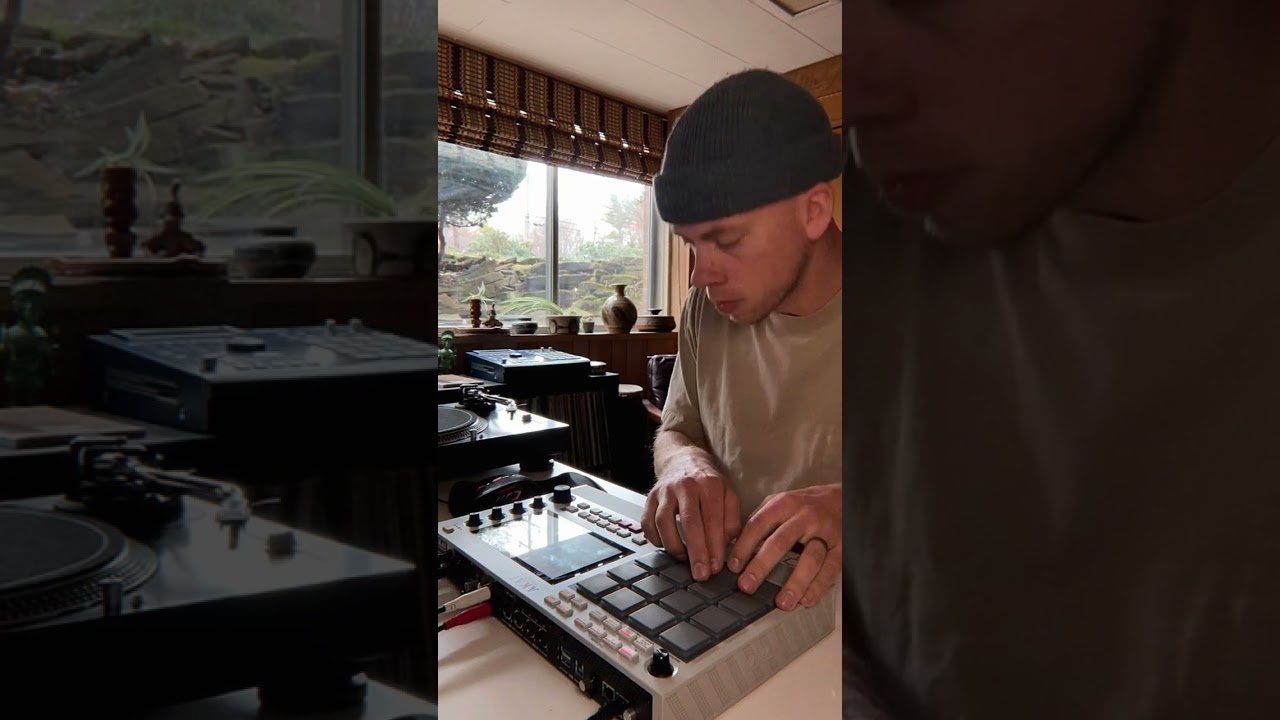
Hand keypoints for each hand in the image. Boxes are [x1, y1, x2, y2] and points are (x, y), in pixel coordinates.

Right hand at [641, 458, 741, 581]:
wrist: (684, 459)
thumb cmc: (708, 482)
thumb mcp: (729, 494)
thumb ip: (732, 519)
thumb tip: (729, 545)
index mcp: (709, 485)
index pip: (713, 519)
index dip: (715, 546)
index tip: (717, 566)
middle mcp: (686, 485)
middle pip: (690, 522)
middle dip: (696, 552)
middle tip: (701, 574)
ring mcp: (665, 491)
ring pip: (664, 522)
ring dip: (674, 546)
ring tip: (684, 560)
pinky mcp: (650, 497)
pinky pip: (647, 522)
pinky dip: (655, 538)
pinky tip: (666, 546)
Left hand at [727, 484, 840, 610]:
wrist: (843, 499)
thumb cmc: (806, 505)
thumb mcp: (782, 501)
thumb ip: (761, 519)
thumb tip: (734, 543)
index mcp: (784, 504)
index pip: (758, 525)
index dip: (743, 547)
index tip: (733, 567)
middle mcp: (804, 517)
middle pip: (780, 543)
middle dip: (761, 566)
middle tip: (747, 586)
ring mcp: (824, 532)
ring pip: (810, 558)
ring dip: (795, 583)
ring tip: (782, 603)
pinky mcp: (841, 547)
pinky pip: (830, 568)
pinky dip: (818, 586)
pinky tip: (807, 600)